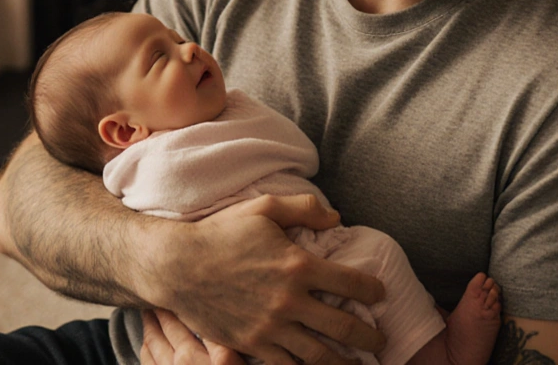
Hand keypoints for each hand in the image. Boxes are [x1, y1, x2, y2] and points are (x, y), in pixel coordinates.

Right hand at [149, 193, 385, 364]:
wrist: (177, 266)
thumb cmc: (220, 233)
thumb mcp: (263, 208)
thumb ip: (304, 208)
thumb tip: (337, 216)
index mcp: (297, 265)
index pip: (352, 283)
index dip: (373, 290)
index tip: (380, 294)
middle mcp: (289, 300)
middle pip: (344, 327)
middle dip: (369, 337)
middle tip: (381, 342)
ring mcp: (270, 328)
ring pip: (319, 355)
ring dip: (344, 363)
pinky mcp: (251, 345)